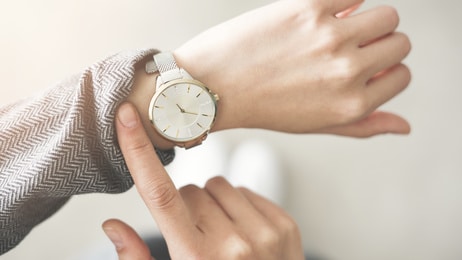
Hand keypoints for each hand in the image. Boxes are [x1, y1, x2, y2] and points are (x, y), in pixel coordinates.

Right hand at [102, 102, 303, 258]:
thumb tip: (112, 224)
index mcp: (195, 258)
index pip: (160, 195)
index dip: (139, 152)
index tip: (127, 117)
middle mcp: (232, 244)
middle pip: (190, 190)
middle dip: (185, 206)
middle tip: (195, 236)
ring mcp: (263, 232)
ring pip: (218, 184)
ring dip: (212, 202)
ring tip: (220, 234)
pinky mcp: (284, 224)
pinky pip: (246, 190)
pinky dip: (238, 206)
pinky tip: (241, 232)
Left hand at [175, 0, 410, 136]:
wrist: (213, 86)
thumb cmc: (263, 106)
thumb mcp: (316, 125)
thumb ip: (364, 125)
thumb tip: (405, 126)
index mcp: (352, 105)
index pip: (402, 75)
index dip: (386, 70)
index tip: (365, 66)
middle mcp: (347, 72)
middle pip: (400, 42)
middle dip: (382, 44)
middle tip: (353, 47)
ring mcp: (330, 38)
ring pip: (387, 14)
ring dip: (370, 20)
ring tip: (342, 29)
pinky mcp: (309, 8)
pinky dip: (346, 1)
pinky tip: (325, 13)